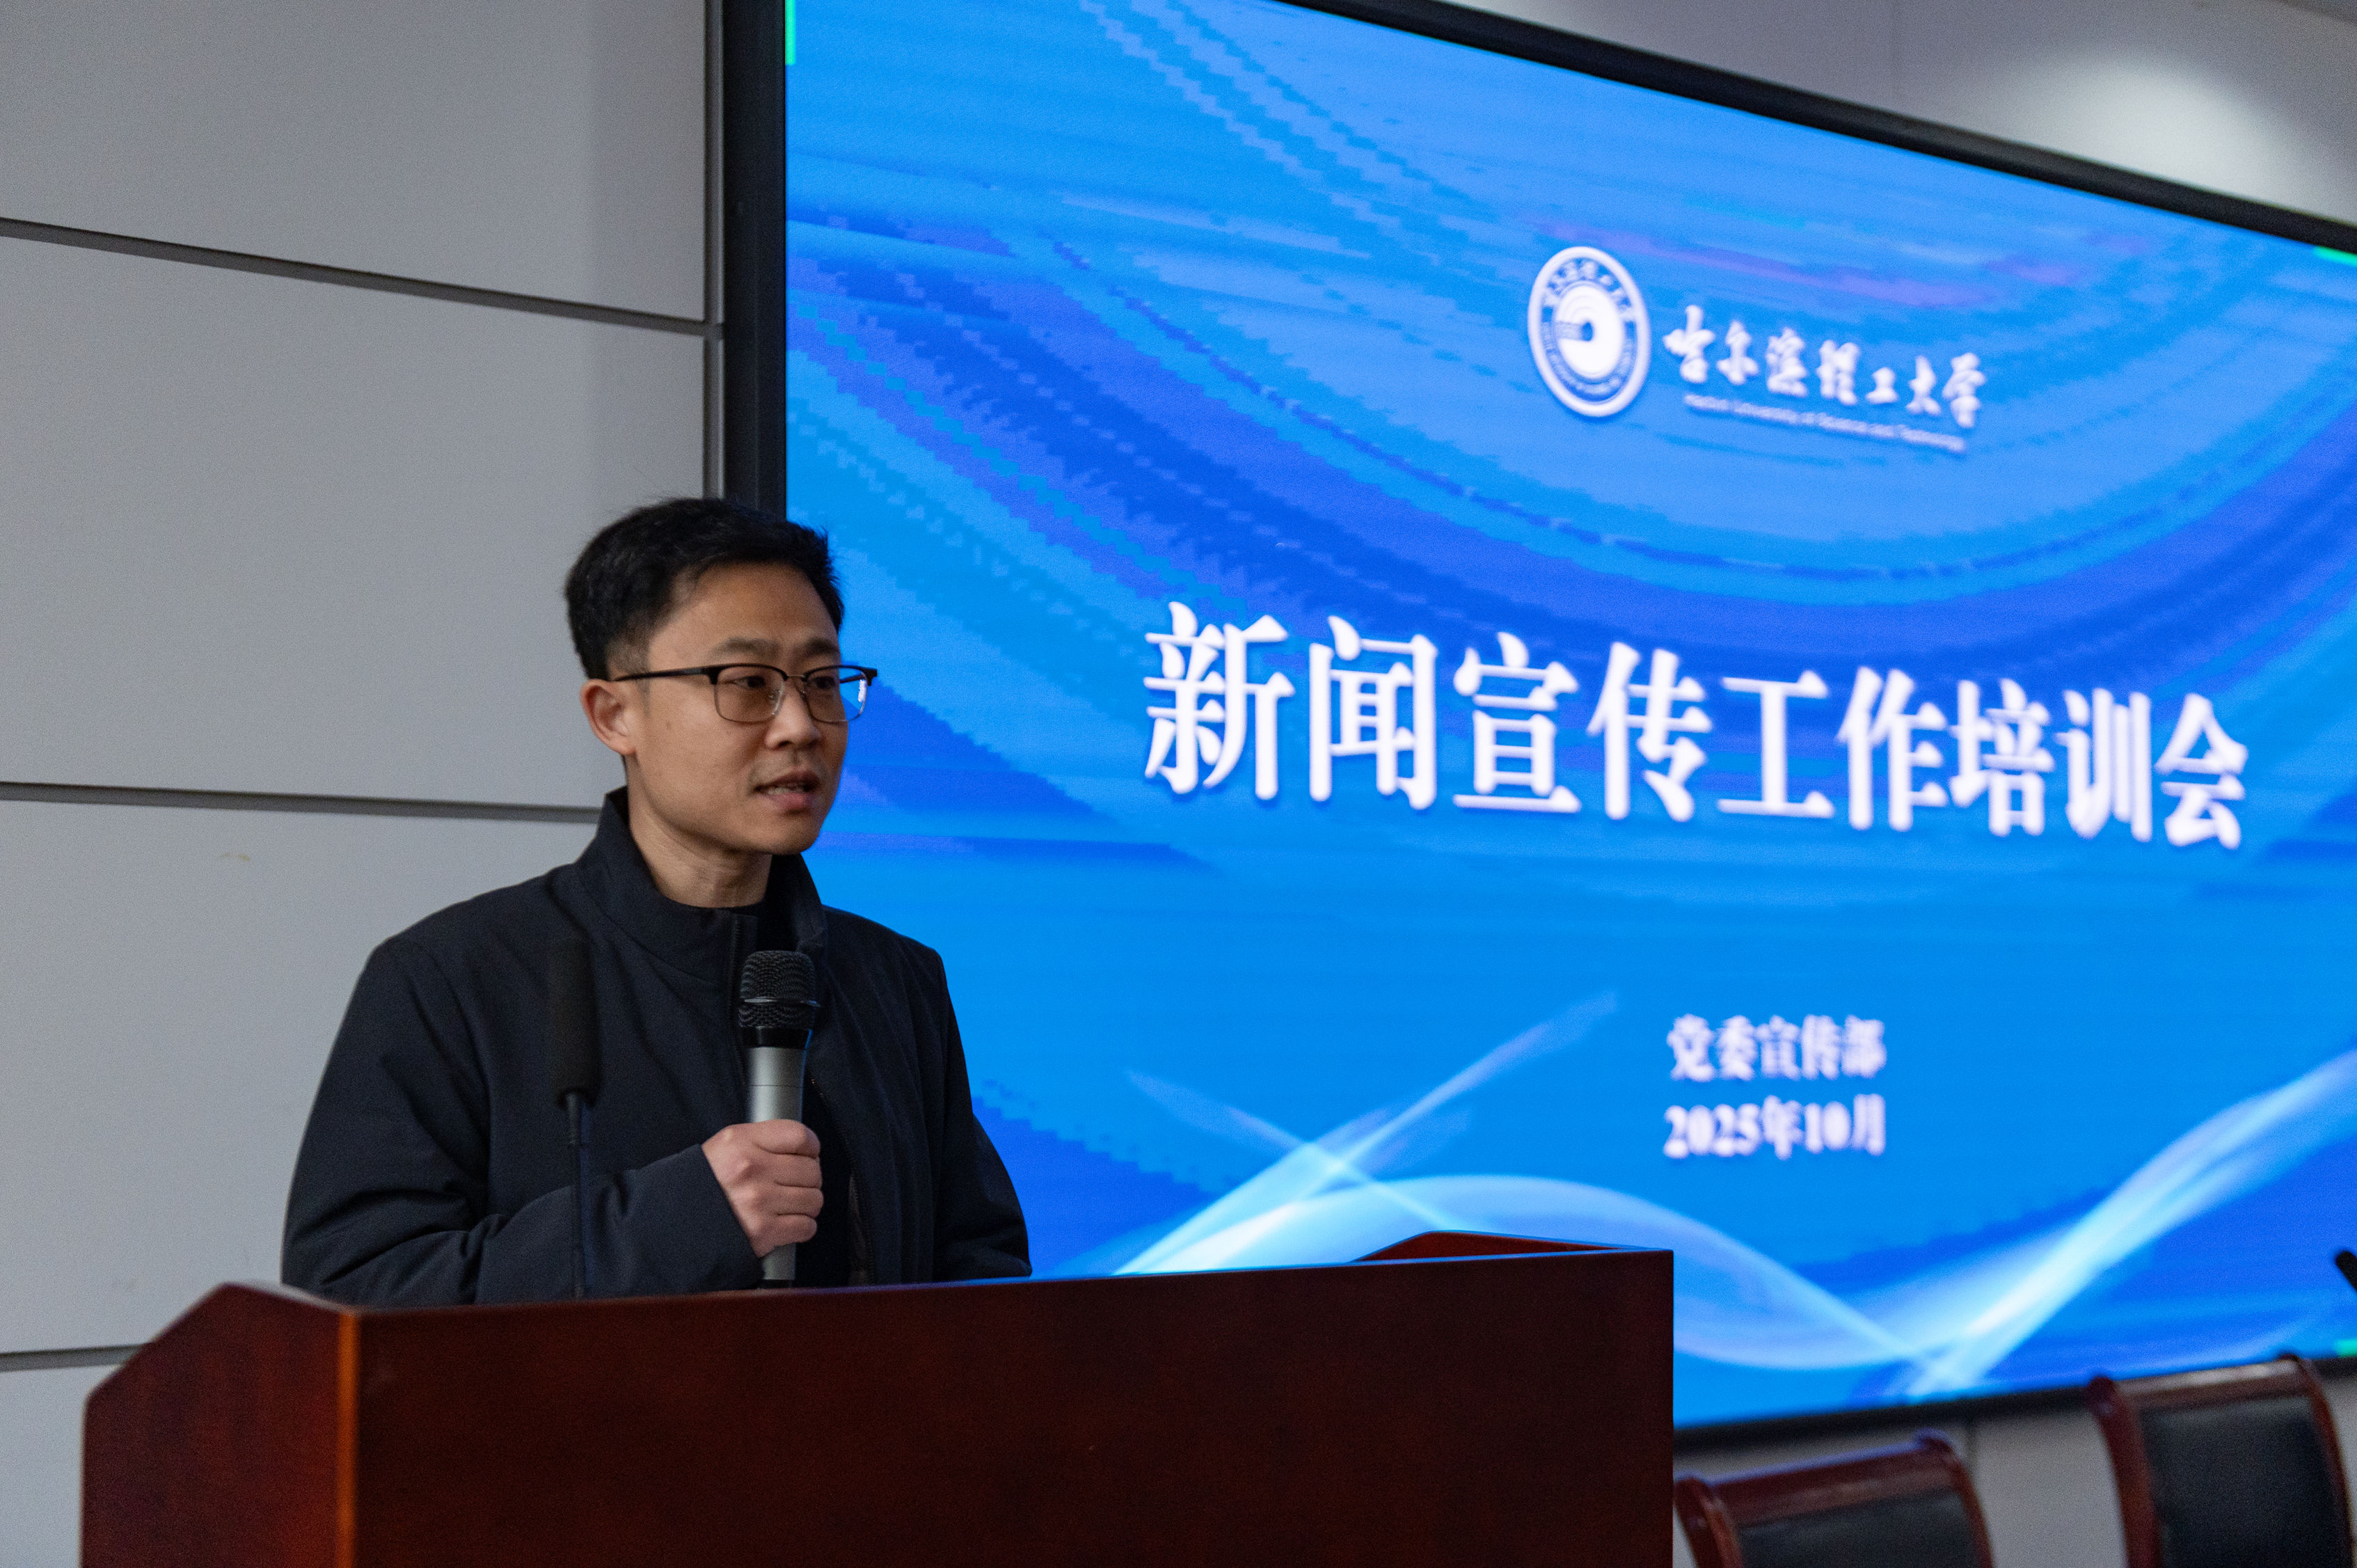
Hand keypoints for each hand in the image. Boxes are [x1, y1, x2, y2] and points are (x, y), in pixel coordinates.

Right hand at [702, 1119, 821, 1257]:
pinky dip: (802, 1227)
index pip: (799, 1135)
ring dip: (807, 1204)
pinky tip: (788, 1222)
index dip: (811, 1147)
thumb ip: (761, 1140)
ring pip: (813, 1199)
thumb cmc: (705, 1184)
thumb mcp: (726, 1146)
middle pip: (812, 1169)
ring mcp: (758, 1201)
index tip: (809, 1154)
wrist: (676, 1221)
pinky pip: (806, 1227)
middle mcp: (751, 1169)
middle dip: (809, 1178)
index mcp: (741, 1142)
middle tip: (796, 1183)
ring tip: (791, 1204)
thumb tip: (802, 1146)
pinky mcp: (763, 1231)